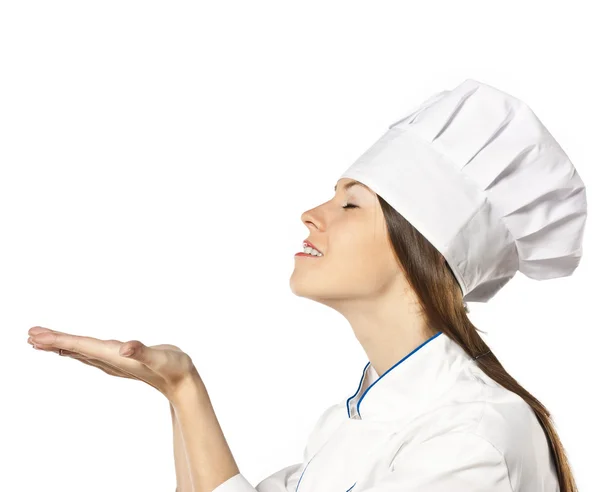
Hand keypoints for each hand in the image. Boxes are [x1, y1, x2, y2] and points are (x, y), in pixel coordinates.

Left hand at [27, 326, 201, 400]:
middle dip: (52, 343)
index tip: (35, 337)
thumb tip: (126, 347)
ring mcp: (114, 363)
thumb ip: (143, 351)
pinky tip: (74, 349)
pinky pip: (91, 354)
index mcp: (115, 357)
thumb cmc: (174, 368)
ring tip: (42, 342)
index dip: (57, 340)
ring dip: (61, 347)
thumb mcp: (160, 357)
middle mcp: (110, 361)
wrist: (183, 383)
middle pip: (75, 350)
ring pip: (81, 353)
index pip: (80, 346)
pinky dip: (78, 349)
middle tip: (29, 336)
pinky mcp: (121, 361)